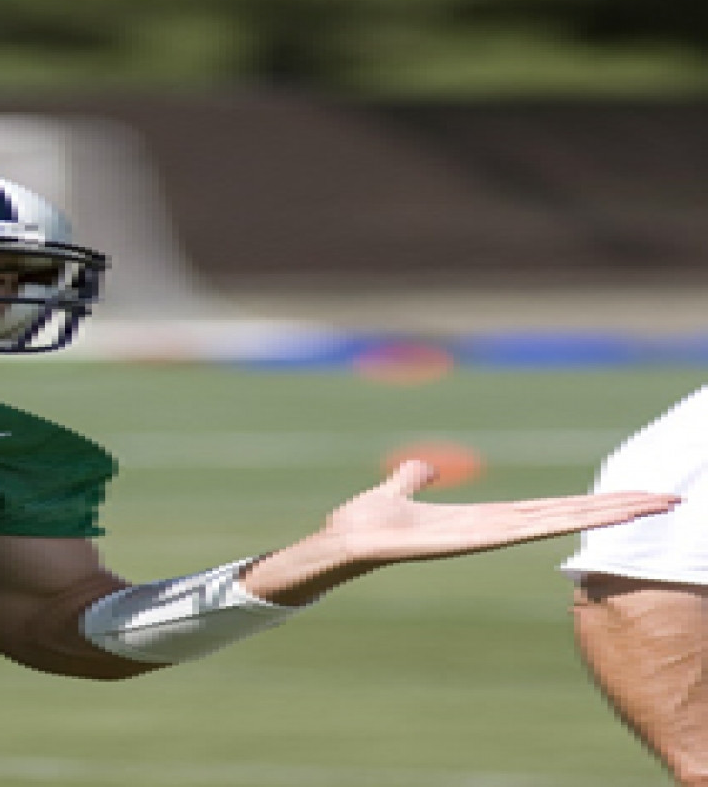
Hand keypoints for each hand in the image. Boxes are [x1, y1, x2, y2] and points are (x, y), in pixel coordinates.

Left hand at [324, 460, 679, 563]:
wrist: (341, 542)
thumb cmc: (365, 525)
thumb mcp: (396, 491)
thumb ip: (412, 479)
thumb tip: (423, 467)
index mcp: (483, 519)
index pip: (547, 509)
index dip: (589, 503)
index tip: (630, 498)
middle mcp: (492, 530)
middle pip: (566, 514)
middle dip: (616, 508)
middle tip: (669, 498)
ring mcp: (484, 536)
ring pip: (555, 520)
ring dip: (605, 512)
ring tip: (654, 502)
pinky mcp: (467, 539)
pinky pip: (521, 528)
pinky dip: (558, 519)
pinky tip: (585, 515)